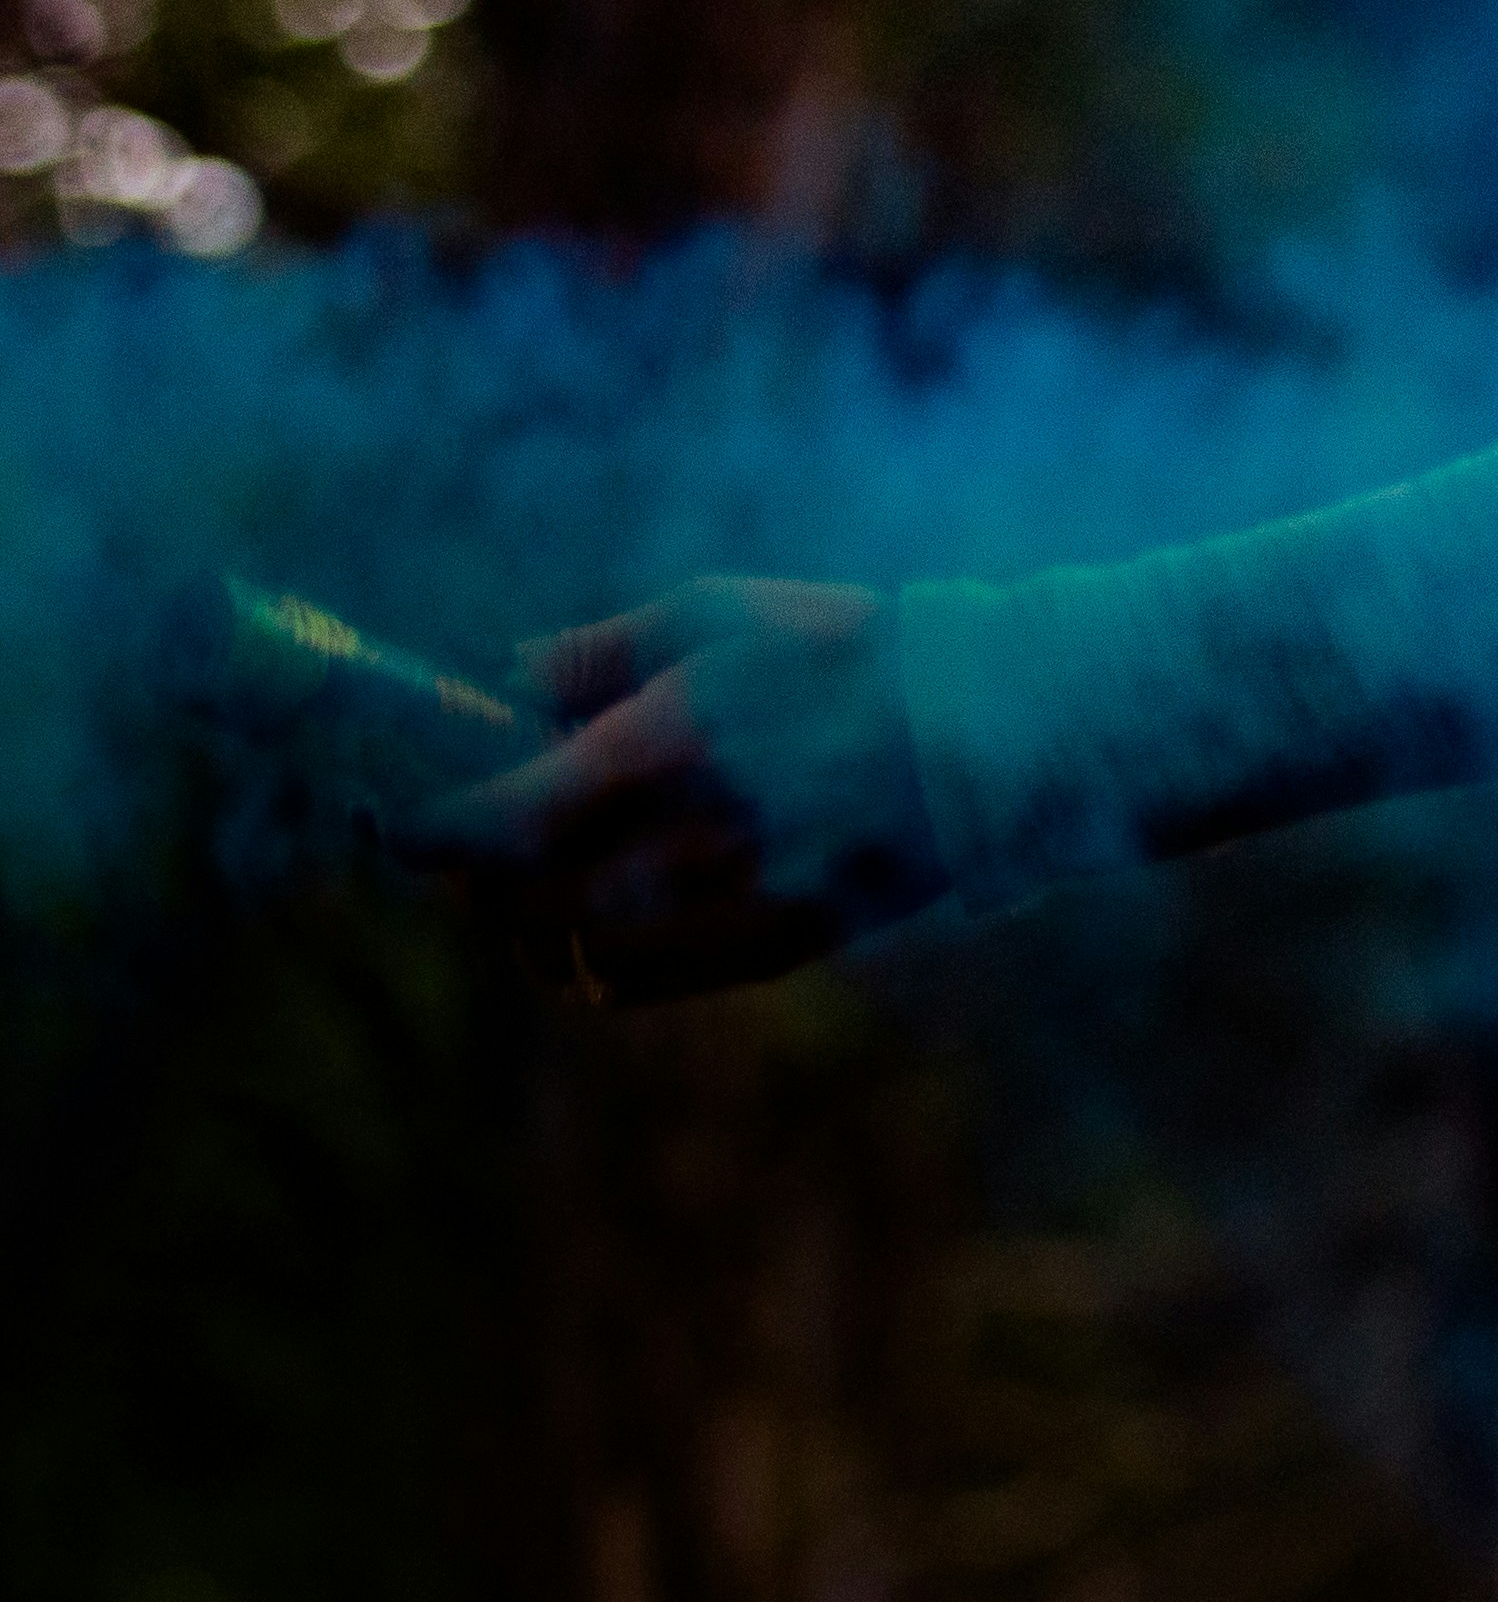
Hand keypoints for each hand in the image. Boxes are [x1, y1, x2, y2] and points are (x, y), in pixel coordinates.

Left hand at [409, 578, 944, 999]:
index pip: (488, 825)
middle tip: (476, 853)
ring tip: (543, 894)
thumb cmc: (848, 651)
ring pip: (569, 956)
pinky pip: (641, 986)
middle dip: (476, 881)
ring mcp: (734, 905)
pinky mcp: (780, 947)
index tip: (398, 823)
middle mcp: (686, 842)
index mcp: (660, 748)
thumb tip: (498, 676)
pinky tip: (607, 930)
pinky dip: (598, 967)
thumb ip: (598, 651)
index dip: (421, 835)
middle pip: (515, 904)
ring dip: (533, 931)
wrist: (996, 724)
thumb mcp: (721, 615)